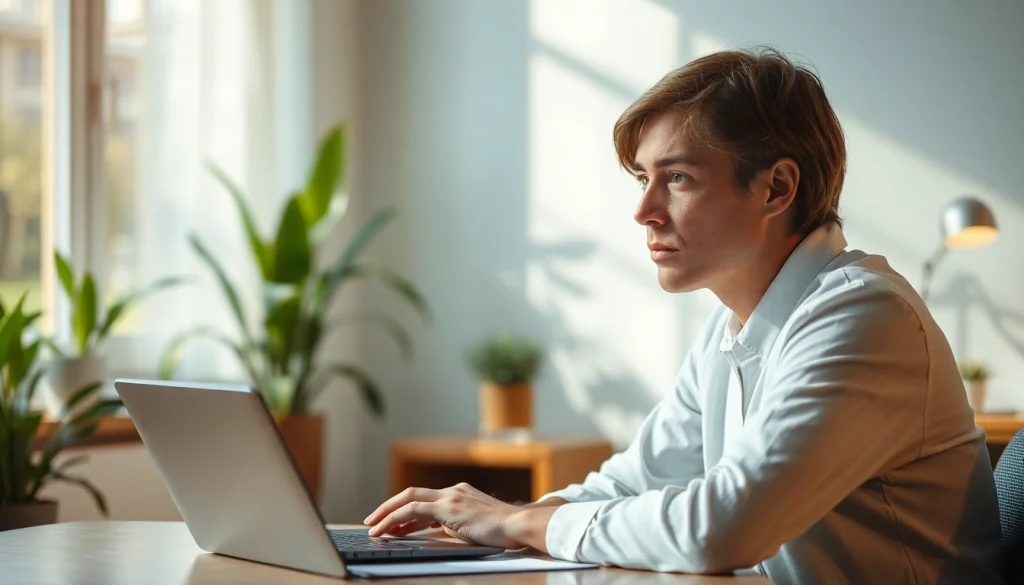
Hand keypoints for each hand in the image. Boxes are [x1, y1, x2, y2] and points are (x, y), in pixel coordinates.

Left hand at [363, 482, 556, 550]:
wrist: (518, 525)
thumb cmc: (503, 530)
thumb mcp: (474, 526)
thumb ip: (455, 524)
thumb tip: (439, 531)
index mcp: (459, 494)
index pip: (425, 500)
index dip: (405, 511)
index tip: (392, 523)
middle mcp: (452, 491)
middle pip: (411, 494)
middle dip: (388, 507)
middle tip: (373, 521)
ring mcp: (450, 496)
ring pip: (408, 500)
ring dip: (387, 514)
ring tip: (373, 528)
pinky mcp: (448, 507)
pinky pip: (413, 510)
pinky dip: (396, 518)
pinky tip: (386, 529)